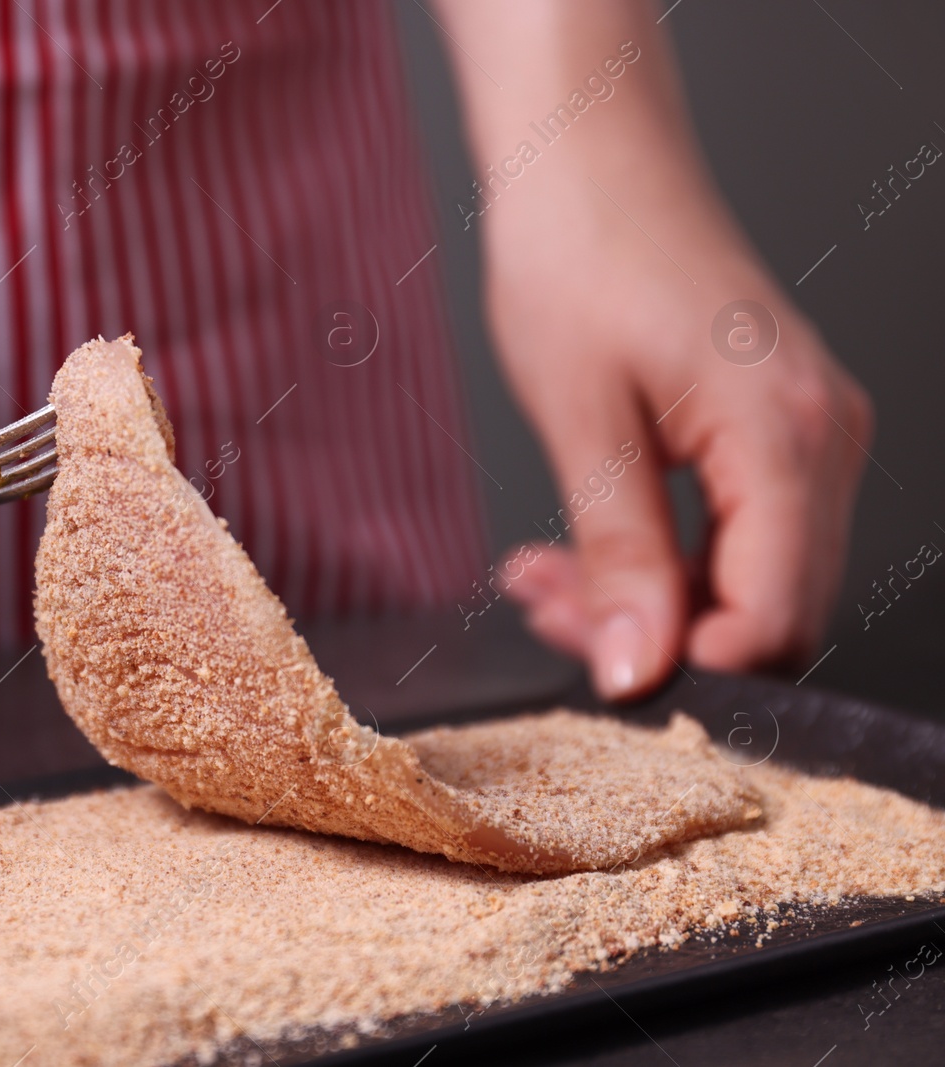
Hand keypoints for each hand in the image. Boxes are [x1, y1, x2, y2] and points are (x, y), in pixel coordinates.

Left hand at [483, 163, 870, 699]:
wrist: (588, 164)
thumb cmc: (579, 258)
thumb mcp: (582, 421)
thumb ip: (621, 556)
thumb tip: (639, 671)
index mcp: (790, 435)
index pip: (771, 618)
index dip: (685, 666)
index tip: (593, 666)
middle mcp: (824, 438)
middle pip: (768, 610)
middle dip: (655, 636)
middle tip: (545, 612)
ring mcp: (808, 434)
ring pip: (746, 580)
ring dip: (644, 599)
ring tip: (540, 577)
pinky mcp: (774, 429)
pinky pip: (735, 534)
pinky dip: (657, 558)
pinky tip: (574, 551)